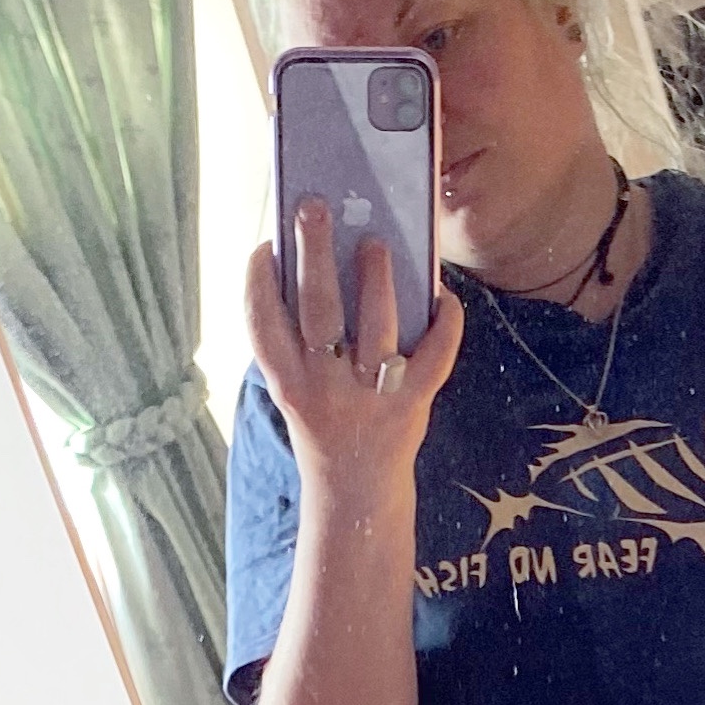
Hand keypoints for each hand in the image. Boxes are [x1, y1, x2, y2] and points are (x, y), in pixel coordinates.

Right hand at [246, 201, 462, 498]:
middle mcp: (325, 389)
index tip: (267, 245)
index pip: (262, 324)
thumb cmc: (324, 429)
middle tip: (314, 208)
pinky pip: (435, 356)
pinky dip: (445, 323)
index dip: (258, 281)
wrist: (356, 497)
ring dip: (376, 279)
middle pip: (317, 310)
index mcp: (287, 383)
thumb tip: (314, 268)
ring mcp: (370, 397)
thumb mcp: (296, 393)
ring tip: (376, 243)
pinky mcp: (411, 406)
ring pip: (375, 326)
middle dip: (314, 254)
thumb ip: (297, 345)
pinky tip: (444, 295)